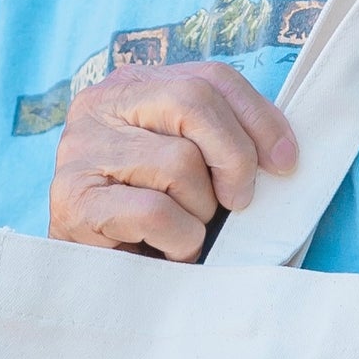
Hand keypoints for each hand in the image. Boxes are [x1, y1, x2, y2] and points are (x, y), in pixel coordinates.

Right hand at [48, 63, 296, 258]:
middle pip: (193, 101)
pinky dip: (179, 239)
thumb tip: (281, 154)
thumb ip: (221, 141)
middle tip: (238, 202)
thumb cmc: (152, 220)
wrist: (93, 281)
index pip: (211, 77)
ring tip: (184, 232)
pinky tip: (167, 249)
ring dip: (200, 212)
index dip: (259, 118)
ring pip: (178, 162)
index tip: (285, 163)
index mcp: (132, 86)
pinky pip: (156, 211)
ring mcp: (80, 150)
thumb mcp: (189, 165)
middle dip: (234, 156)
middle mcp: (100, 106)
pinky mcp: (73, 201)